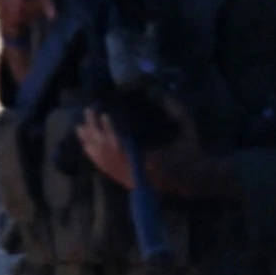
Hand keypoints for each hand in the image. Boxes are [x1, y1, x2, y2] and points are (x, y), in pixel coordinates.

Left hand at [79, 109, 234, 204]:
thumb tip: (163, 94)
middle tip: (89, 111)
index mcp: (149, 159)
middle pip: (106, 150)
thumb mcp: (188, 130)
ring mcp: (130, 177)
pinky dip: (95, 158)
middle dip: (95, 130)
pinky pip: (106, 170)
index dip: (109, 129)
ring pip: (103, 160)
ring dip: (90, 143)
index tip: (103, 113)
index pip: (121, 144)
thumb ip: (177, 112)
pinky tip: (85, 147)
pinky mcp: (128, 180)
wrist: (195, 178)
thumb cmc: (192, 152)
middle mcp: (135, 170)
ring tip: (80, 127)